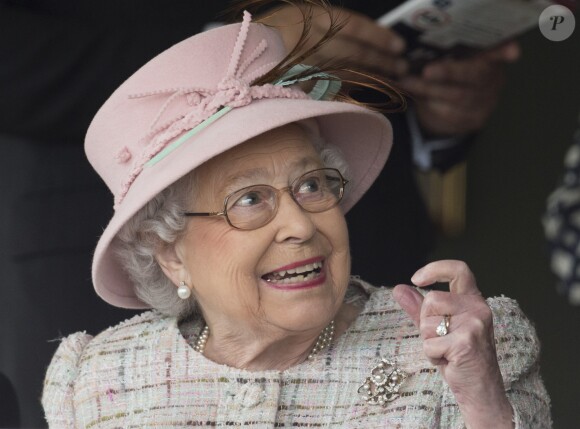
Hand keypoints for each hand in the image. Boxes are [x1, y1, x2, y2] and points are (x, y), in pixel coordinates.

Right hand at [260, 5, 407, 77]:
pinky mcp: (297, 84)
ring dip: (371, 76)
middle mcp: (308, 40)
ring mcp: (302, 65)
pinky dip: (349, 89)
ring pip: (345, 71)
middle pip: (353, 52)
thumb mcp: (302, 16)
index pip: (353, 27)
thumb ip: (329, 25)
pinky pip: (329, 88)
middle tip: (402, 67)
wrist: (239, 54)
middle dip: (380, 61)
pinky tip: (365, 90)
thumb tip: (369, 39)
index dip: (379, 37)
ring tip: (392, 79)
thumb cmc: (274, 32)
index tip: (399, 46)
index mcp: (310, 17)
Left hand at [393, 260, 513, 428]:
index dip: (435, 268)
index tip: (416, 279)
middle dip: (426, 322)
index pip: (459, 270)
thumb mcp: (438, 328)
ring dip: (429, 341)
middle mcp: (478, 308)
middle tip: (442, 340)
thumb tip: (399, 288)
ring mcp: (474, 324)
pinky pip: (429, 343)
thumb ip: (419, 308)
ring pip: (427, 322)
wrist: (480, 390)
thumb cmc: (460, 357)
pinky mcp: (466, 341)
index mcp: (473, 300)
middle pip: (431, 300)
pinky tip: (449, 361)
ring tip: (447, 351)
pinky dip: (432, 356)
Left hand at [398, 42, 519, 135]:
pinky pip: (450, 114)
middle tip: (426, 71)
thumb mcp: (451, 61)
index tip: (511, 52)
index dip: (505, 52)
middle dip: (449, 72)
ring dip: (430, 90)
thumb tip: (420, 50)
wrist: (451, 110)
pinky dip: (429, 105)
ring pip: (459, 96)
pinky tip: (415, 97)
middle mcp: (493, 79)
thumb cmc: (449, 76)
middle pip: (475, 75)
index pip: (500, 52)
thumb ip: (446, 54)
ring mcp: (486, 102)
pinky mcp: (474, 120)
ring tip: (408, 82)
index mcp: (491, 58)